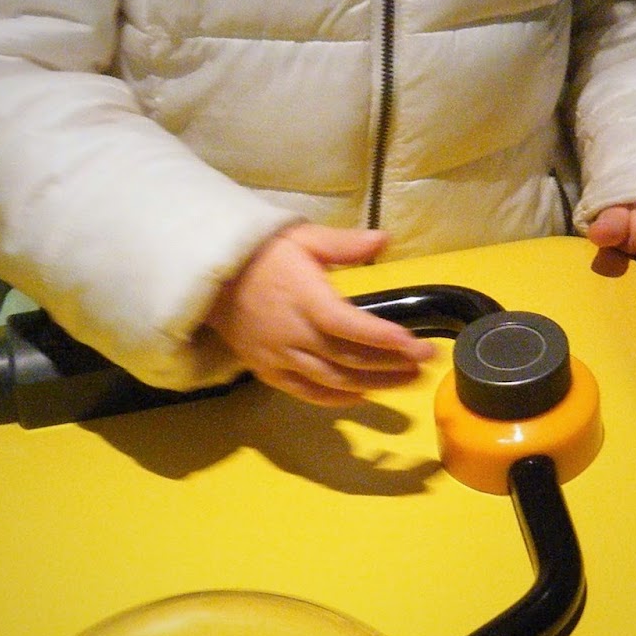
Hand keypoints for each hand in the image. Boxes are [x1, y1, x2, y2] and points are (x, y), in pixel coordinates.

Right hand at [206, 223, 433, 405]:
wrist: (211, 277)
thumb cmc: (262, 253)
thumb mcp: (302, 237)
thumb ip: (343, 244)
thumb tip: (384, 239)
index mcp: (304, 299)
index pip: (350, 326)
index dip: (384, 339)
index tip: (417, 345)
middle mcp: (292, 334)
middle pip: (348, 358)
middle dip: (391, 364)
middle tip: (424, 363)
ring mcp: (278, 357)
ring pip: (332, 380)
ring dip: (373, 384)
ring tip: (405, 381)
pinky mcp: (267, 371)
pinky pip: (306, 392)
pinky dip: (336, 398)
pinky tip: (362, 395)